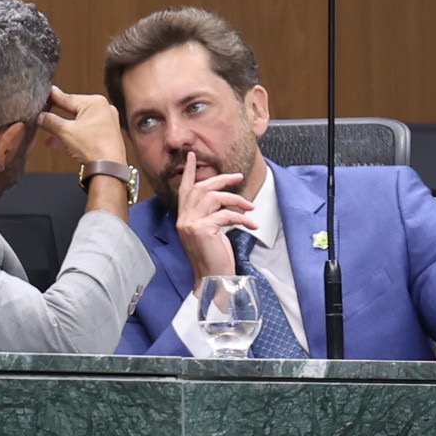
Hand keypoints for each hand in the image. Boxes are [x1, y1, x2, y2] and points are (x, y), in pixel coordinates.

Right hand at [41, 86, 127, 164]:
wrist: (109, 168)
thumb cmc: (93, 147)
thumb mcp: (65, 132)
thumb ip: (50, 121)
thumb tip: (40, 116)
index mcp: (96, 102)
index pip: (68, 98)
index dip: (53, 98)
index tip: (44, 93)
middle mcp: (104, 109)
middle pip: (73, 110)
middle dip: (57, 118)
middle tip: (43, 115)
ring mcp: (107, 121)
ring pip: (79, 122)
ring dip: (64, 130)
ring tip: (50, 138)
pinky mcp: (107, 133)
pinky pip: (86, 130)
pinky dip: (74, 135)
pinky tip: (61, 143)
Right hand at [172, 164, 252, 279]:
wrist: (212, 278)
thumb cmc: (213, 257)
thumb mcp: (208, 232)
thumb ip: (209, 216)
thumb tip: (223, 201)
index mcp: (184, 218)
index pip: (184, 190)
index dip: (188, 172)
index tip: (192, 157)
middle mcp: (184, 219)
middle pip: (201, 188)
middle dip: (221, 179)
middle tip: (238, 176)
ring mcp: (191, 223)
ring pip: (214, 198)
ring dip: (236, 199)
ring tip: (250, 206)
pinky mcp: (203, 229)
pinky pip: (226, 215)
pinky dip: (242, 218)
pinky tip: (251, 225)